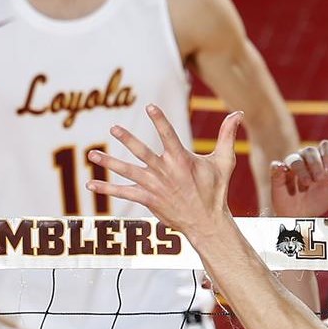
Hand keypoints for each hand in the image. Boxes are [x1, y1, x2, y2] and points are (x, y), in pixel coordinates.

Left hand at [92, 106, 242, 239]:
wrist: (207, 221)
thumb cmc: (216, 190)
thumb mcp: (224, 161)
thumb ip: (227, 135)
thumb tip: (237, 113)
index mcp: (181, 159)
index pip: (168, 135)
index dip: (159, 121)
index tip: (149, 107)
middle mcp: (165, 171)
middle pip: (142, 152)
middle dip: (127, 139)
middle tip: (113, 127)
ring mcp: (154, 185)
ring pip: (127, 171)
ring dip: (108, 162)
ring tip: (91, 154)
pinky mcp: (148, 199)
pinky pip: (123, 193)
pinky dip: (106, 188)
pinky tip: (90, 183)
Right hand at [269, 139, 327, 218]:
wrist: (302, 217)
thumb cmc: (320, 202)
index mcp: (320, 162)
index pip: (324, 146)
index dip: (327, 154)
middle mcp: (305, 162)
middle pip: (309, 150)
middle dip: (316, 164)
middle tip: (319, 179)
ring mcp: (290, 168)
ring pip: (294, 158)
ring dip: (302, 170)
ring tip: (306, 184)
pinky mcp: (277, 175)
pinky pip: (276, 165)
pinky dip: (279, 168)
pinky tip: (286, 175)